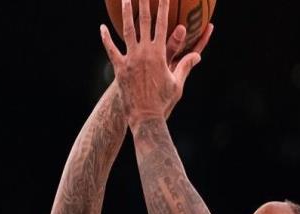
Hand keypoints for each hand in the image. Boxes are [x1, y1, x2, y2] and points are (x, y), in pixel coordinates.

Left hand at [101, 0, 211, 130]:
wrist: (145, 116)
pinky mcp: (119, 68)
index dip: (163, 6)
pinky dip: (106, 38)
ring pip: (127, 30)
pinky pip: (111, 50)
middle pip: (144, 21)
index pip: (163, 23)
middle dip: (144, 2)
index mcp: (159, 53)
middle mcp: (144, 52)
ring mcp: (130, 59)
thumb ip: (186, 66)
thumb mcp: (177, 83)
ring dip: (126, 13)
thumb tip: (198, 56)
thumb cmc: (163, 101)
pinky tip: (101, 28)